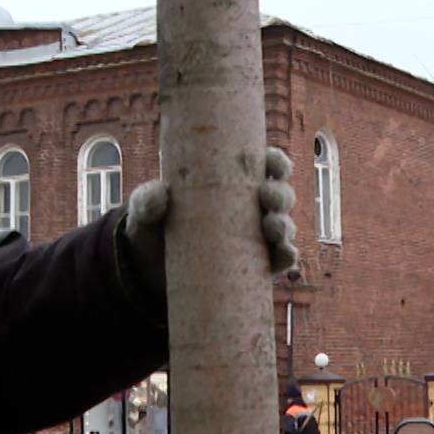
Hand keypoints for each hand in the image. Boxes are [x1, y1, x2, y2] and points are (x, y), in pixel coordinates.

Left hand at [121, 147, 299, 293]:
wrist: (151, 270)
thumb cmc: (154, 227)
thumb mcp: (146, 210)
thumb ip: (147, 200)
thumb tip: (160, 193)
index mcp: (232, 184)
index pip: (265, 167)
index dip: (276, 163)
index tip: (272, 165)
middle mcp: (250, 209)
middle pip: (280, 195)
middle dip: (280, 194)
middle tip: (265, 196)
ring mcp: (255, 239)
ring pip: (284, 227)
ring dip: (284, 225)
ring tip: (271, 226)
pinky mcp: (255, 267)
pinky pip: (280, 261)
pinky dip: (287, 256)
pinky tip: (284, 252)